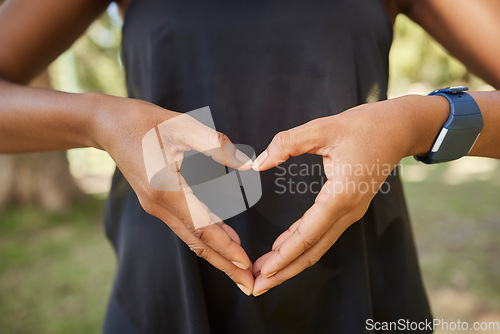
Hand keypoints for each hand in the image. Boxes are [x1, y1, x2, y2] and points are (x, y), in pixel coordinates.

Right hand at [91, 94, 254, 294]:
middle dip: (225, 264)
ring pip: (192, 236)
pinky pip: (185, 225)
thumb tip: (247, 163)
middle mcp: (160, 205)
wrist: (108, 125)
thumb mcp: (182, 126)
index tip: (246, 264)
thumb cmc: (145, 121)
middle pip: (197, 242)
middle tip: (249, 284)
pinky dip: (206, 236)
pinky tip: (224, 238)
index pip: (202, 227)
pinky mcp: (157, 202)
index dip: (226, 247)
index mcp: (166, 190)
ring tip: (240, 267)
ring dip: (216, 253)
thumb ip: (216, 145)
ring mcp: (156, 206)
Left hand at [250, 96, 427, 295]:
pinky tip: (282, 248)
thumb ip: (288, 143)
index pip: (308, 234)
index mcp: (342, 195)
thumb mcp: (324, 127)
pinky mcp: (347, 207)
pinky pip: (321, 232)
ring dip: (291, 261)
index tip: (263, 272)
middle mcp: (348, 210)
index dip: (283, 256)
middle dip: (284, 270)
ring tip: (265, 272)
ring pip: (317, 246)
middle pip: (312, 250)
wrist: (399, 128)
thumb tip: (258, 162)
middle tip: (257, 286)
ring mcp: (350, 212)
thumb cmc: (366, 125)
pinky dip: (301, 244)